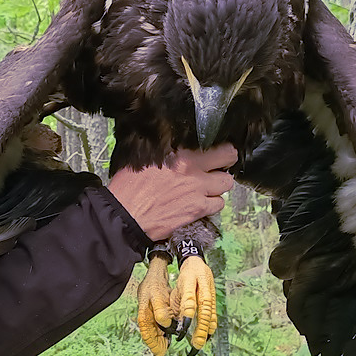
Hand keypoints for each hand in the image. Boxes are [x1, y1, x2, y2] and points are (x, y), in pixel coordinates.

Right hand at [106, 144, 236, 241]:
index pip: (218, 145)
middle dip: (224, 163)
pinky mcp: (197, 209)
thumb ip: (166, 148)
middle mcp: (193, 169)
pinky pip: (219, 204)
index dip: (220, 149)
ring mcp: (198, 190)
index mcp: (180, 154)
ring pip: (226, 184)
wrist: (126, 214)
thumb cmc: (130, 187)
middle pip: (229, 159)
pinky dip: (212, 204)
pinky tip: (201, 203)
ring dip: (218, 185)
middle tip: (217, 168)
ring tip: (207, 188)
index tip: (217, 153)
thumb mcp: (144, 156)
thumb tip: (173, 142)